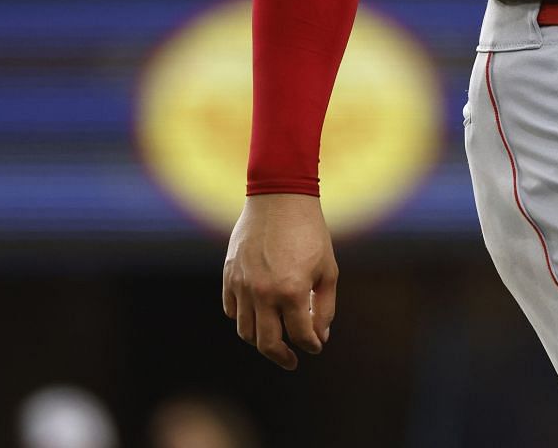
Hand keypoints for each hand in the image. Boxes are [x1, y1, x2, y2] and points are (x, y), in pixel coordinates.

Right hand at [222, 193, 336, 369]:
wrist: (279, 198)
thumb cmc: (310, 232)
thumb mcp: (328, 268)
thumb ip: (326, 306)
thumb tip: (320, 335)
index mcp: (292, 291)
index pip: (301, 336)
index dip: (311, 345)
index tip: (316, 346)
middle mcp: (263, 293)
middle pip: (267, 344)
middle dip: (282, 357)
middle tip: (292, 361)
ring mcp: (242, 285)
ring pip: (245, 332)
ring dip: (261, 341)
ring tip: (274, 340)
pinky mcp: (229, 276)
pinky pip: (231, 310)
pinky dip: (242, 319)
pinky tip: (257, 316)